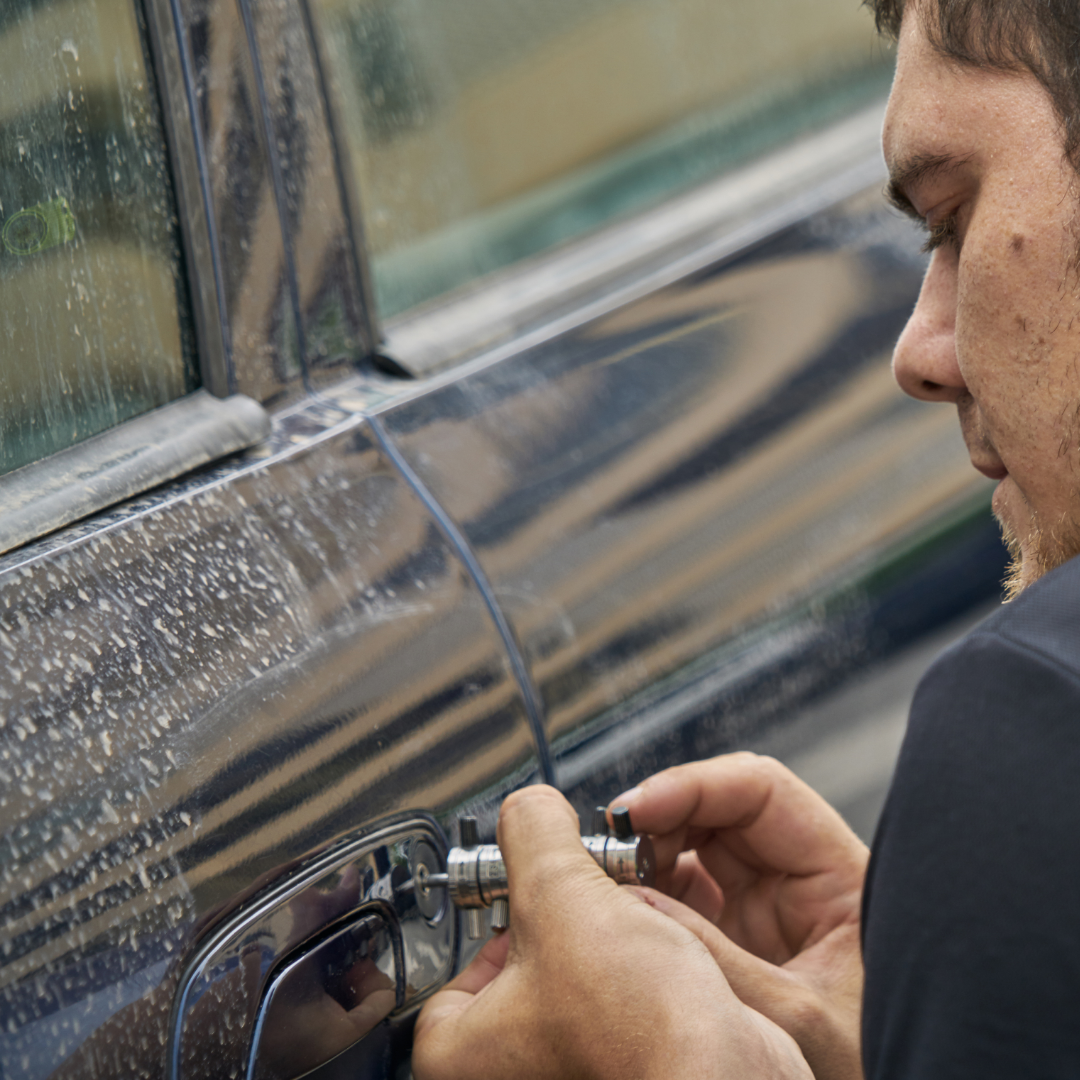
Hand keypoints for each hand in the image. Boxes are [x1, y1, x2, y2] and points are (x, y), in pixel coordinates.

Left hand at [413, 785, 813, 1079]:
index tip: (535, 897)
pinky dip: (645, 971)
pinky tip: (665, 957)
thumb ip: (531, 831)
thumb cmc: (636, 1024)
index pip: (461, 968)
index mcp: (465, 1057)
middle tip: (590, 904)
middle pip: (530, 967)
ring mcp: (574, 1078)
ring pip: (582, 982)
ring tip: (633, 928)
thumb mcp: (558, 889)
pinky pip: (625, 1004)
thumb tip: (528, 810)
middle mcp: (514, 1078)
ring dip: (612, 941)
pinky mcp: (630, 1070)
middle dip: (569, 924)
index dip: (505, 921)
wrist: (728, 1074)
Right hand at [612, 753, 868, 1079]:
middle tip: (610, 846)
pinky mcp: (741, 938)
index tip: (636, 809)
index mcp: (840, 877)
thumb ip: (714, 959)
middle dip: (661, 816)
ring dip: (648, 852)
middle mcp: (802, 879)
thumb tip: (632, 907)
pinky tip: (622, 905)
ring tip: (608, 876)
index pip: (761, 790)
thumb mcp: (794, 1018)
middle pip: (720, 808)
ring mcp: (769, 907)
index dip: (693, 786)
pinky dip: (649, 891)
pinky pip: (686, 891)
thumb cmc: (876, 1069)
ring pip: (696, 846)